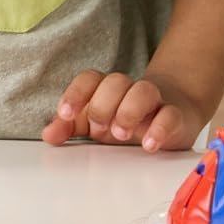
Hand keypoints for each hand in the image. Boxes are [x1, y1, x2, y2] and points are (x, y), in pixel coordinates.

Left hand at [41, 70, 208, 152]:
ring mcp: (154, 101)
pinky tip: (149, 144)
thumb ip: (71, 128)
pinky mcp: (175, 116)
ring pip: (143, 91)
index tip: (66, 113)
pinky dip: (159, 128)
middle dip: (103, 105)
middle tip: (101, 129)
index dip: (76, 93)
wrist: (173, 112)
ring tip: (121, 133)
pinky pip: (170, 115)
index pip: (89, 79)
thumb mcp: (96, 125)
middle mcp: (129, 91)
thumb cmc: (127, 119)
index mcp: (106, 89)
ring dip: (129, 111)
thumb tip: (49, 134)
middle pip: (115, 82)